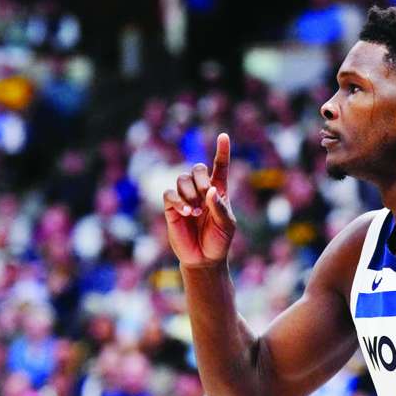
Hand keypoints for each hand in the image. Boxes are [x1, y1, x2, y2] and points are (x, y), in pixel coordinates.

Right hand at [164, 132, 235, 267]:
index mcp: (218, 191)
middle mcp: (201, 191)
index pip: (220, 166)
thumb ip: (220, 207)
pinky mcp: (171, 208)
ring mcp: (185, 198)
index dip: (222, 151)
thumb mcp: (227, 225)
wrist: (204, 259)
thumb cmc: (219, 241)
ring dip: (189, 193)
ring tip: (195, 212)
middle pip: (197, 168)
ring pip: (182, 179)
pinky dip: (177, 200)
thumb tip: (210, 190)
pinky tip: (186, 212)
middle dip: (201, 180)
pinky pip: (169, 194)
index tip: (223, 136)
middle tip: (205, 198)